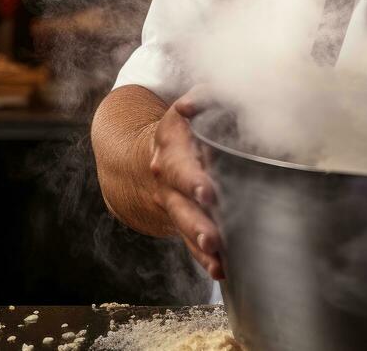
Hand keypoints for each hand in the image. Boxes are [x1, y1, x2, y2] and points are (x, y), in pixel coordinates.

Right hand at [149, 85, 224, 279]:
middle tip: (213, 237)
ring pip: (185, 228)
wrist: (146, 155)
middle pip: (182, 207)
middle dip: (198, 223)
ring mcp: (173, 204)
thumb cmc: (182, 126)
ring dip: (201, 246)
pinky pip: (190, 243)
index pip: (180, 168)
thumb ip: (201, 97)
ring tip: (217, 259)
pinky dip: (203, 258)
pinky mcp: (182, 220)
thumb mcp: (186, 106)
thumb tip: (194, 102)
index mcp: (171, 151)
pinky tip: (220, 270)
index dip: (193, 180)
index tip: (208, 191)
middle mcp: (168, 182)